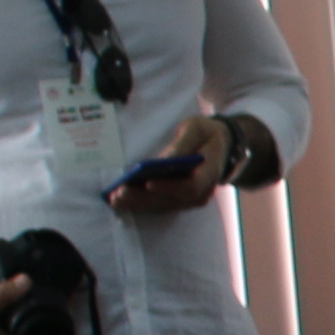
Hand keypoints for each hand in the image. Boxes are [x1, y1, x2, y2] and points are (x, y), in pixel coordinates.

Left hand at [101, 107, 230, 220]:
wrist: (220, 145)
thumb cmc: (206, 133)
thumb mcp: (196, 128)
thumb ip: (183, 143)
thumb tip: (163, 160)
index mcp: (210, 172)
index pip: (191, 186)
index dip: (169, 187)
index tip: (148, 183)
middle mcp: (202, 192)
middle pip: (172, 200)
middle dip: (144, 198)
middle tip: (120, 193)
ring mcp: (191, 199)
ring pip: (163, 206)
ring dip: (137, 204)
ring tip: (115, 198)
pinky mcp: (180, 200)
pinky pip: (160, 204)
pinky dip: (140, 203)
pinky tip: (121, 200)